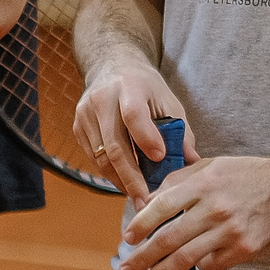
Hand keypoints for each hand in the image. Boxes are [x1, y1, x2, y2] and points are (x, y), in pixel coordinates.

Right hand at [73, 54, 198, 202]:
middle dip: (133, 178)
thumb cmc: (146, 88)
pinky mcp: (77, 127)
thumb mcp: (168, 100)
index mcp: (129, 86)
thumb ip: (181, 130)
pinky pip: (94, 159)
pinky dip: (111, 175)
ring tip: (140, 199)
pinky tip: (127, 185)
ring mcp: (85, 114)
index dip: (146, 138)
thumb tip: (192, 162)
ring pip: (101, 157)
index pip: (133, 114)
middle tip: (148, 202)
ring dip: (121, 182)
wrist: (113, 67)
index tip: (161, 159)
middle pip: (114, 145)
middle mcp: (102, 99)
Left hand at [115, 150, 269, 269]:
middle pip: (170, 238)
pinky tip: (195, 263)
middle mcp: (217, 207)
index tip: (127, 238)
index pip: (163, 205)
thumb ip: (179, 181)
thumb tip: (146, 203)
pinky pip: (212, 265)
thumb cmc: (247, 175)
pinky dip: (199, 266)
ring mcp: (232, 230)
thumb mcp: (212, 166)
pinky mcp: (246, 248)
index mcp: (205, 182)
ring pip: (187, 259)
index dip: (141, 224)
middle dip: (143, 258)